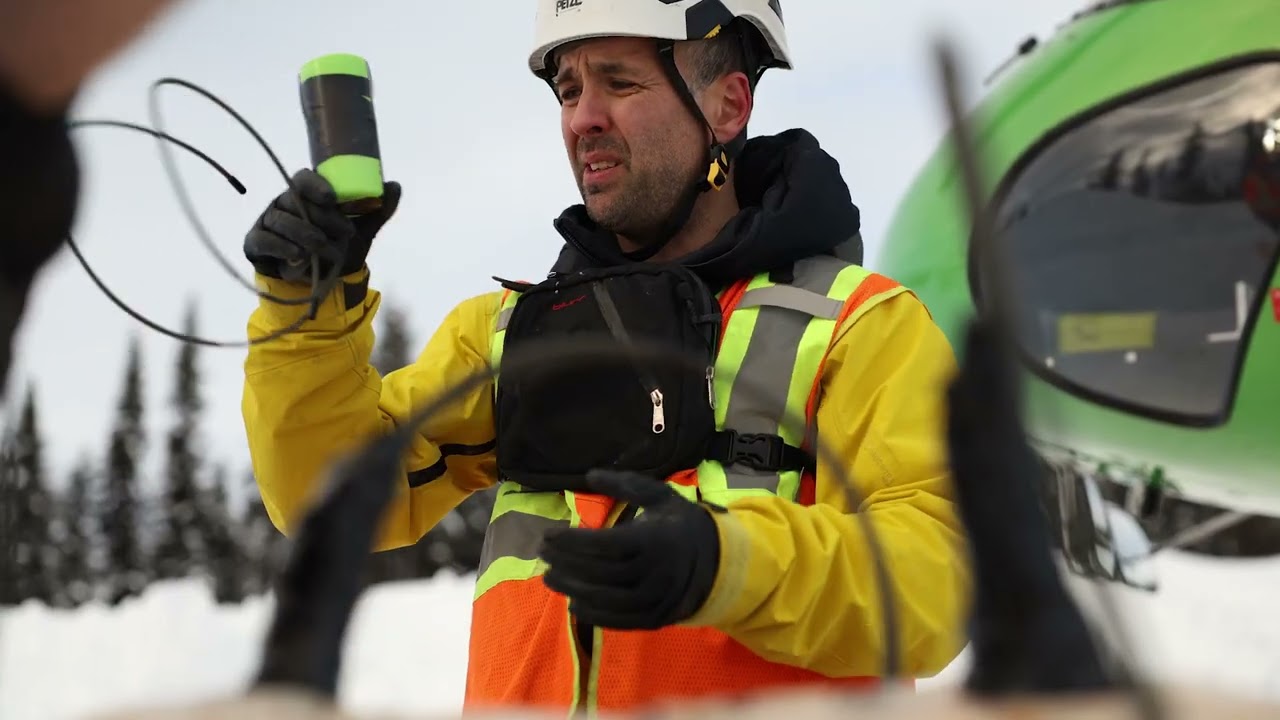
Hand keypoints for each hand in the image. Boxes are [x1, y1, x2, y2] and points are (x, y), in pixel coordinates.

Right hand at [243, 168, 400, 282]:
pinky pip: (265, 240)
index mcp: (306, 194)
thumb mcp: (362, 231)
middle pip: (295, 201)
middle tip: (345, 233)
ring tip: (322, 248)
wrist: (319, 280)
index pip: (304, 179)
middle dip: (321, 218)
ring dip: (305, 235)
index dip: (316, 185)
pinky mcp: (256, 242)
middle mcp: (284, 203)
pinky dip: (282, 248)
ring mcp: (268, 221)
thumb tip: (394, 186)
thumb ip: (378, 210)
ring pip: (281, 220)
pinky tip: (298, 257)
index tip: (331, 198)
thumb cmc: (337, 247)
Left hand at [539, 468, 722, 629]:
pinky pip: (619, 621)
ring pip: (605, 599)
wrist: (717, 560)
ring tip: (549, 577)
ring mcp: (654, 599)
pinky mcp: (654, 618)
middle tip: (541, 553)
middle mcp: (653, 572)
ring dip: (572, 589)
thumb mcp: (658, 496)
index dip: (572, 541)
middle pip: (599, 572)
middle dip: (565, 563)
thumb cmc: (680, 523)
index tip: (548, 535)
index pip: (604, 544)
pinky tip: (574, 603)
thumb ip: (624, 484)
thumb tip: (589, 474)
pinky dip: (593, 614)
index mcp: (653, 539)